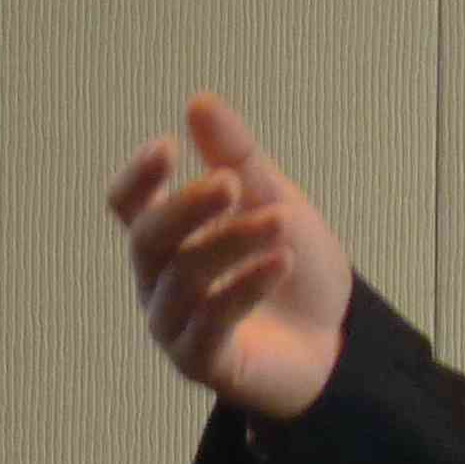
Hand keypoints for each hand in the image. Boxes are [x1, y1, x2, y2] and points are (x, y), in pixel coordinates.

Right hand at [103, 93, 351, 421]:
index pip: (129, 205)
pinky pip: (210, 324)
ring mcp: (175, 325)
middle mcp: (158, 281)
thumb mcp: (275, 201)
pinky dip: (244, 288)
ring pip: (184, 279)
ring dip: (232, 244)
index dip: (138, 178)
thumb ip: (238, 157)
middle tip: (230, 183)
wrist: (335, 339)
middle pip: (149, 240)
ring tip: (280, 222)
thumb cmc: (291, 267)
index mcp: (169, 238)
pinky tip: (280, 262)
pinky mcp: (201, 362)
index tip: (165, 146)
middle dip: (187, 209)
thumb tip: (199, 101)